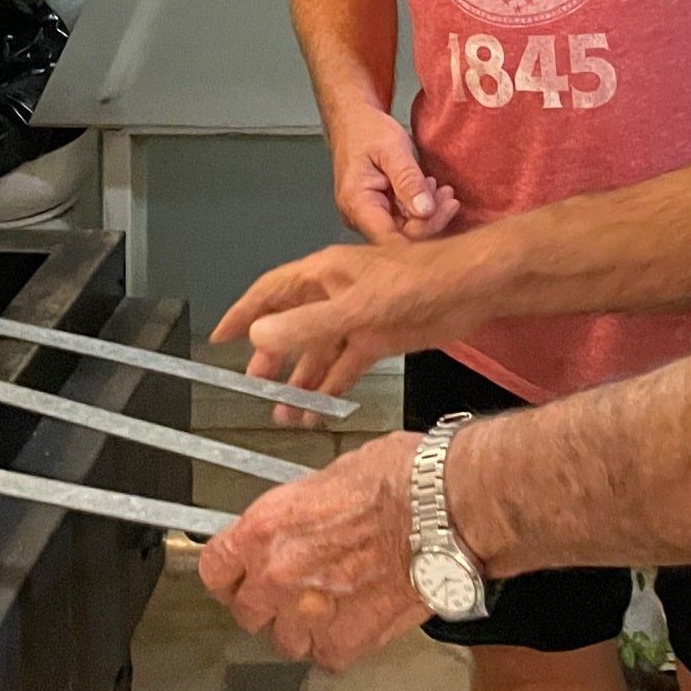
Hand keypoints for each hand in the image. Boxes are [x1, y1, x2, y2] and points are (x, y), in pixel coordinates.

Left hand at [199, 432, 428, 668]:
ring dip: (300, 628)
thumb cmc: (401, 481)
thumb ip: (299, 514)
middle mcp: (279, 575)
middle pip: (246, 612)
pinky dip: (338, 644)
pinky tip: (355, 620)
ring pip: (284, 641)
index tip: (236, 575)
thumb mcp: (331, 478)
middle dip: (265, 602)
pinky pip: (327, 656)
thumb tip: (296, 527)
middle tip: (291, 590)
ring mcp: (311, 614)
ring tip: (328, 607)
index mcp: (267, 528)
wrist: (444, 508)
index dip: (227, 573)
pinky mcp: (348, 641)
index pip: (215, 568)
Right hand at [212, 239, 475, 423]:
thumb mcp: (357, 306)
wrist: (470, 289)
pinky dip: (330, 389)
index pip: (270, 292)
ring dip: (301, 381)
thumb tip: (259, 335)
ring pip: (318, 353)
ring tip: (284, 415)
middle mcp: (335, 295)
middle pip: (292, 327)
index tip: (220, 338)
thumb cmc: (415, 283)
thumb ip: (309, 324)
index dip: (244, 313)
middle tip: (256, 391)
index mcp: (323, 274)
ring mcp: (357, 319)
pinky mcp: (378, 340)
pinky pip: (344, 367)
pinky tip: (318, 412)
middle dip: (272, 358)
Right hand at [328, 105, 460, 246]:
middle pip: (401, 237)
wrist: (352, 120)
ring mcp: (366, 217)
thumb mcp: (392, 148)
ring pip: (404, 230)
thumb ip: (408, 180)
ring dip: (428, 213)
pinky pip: (402, 220)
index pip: (392, 238)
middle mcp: (357, 217)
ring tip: (443, 190)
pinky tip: (431, 191)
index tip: (447, 206)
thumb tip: (425, 211)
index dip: (423, 230)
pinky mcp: (376, 212)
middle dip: (430, 219)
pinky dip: (420, 207)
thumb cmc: (367, 130)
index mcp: (357, 204)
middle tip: (449, 195)